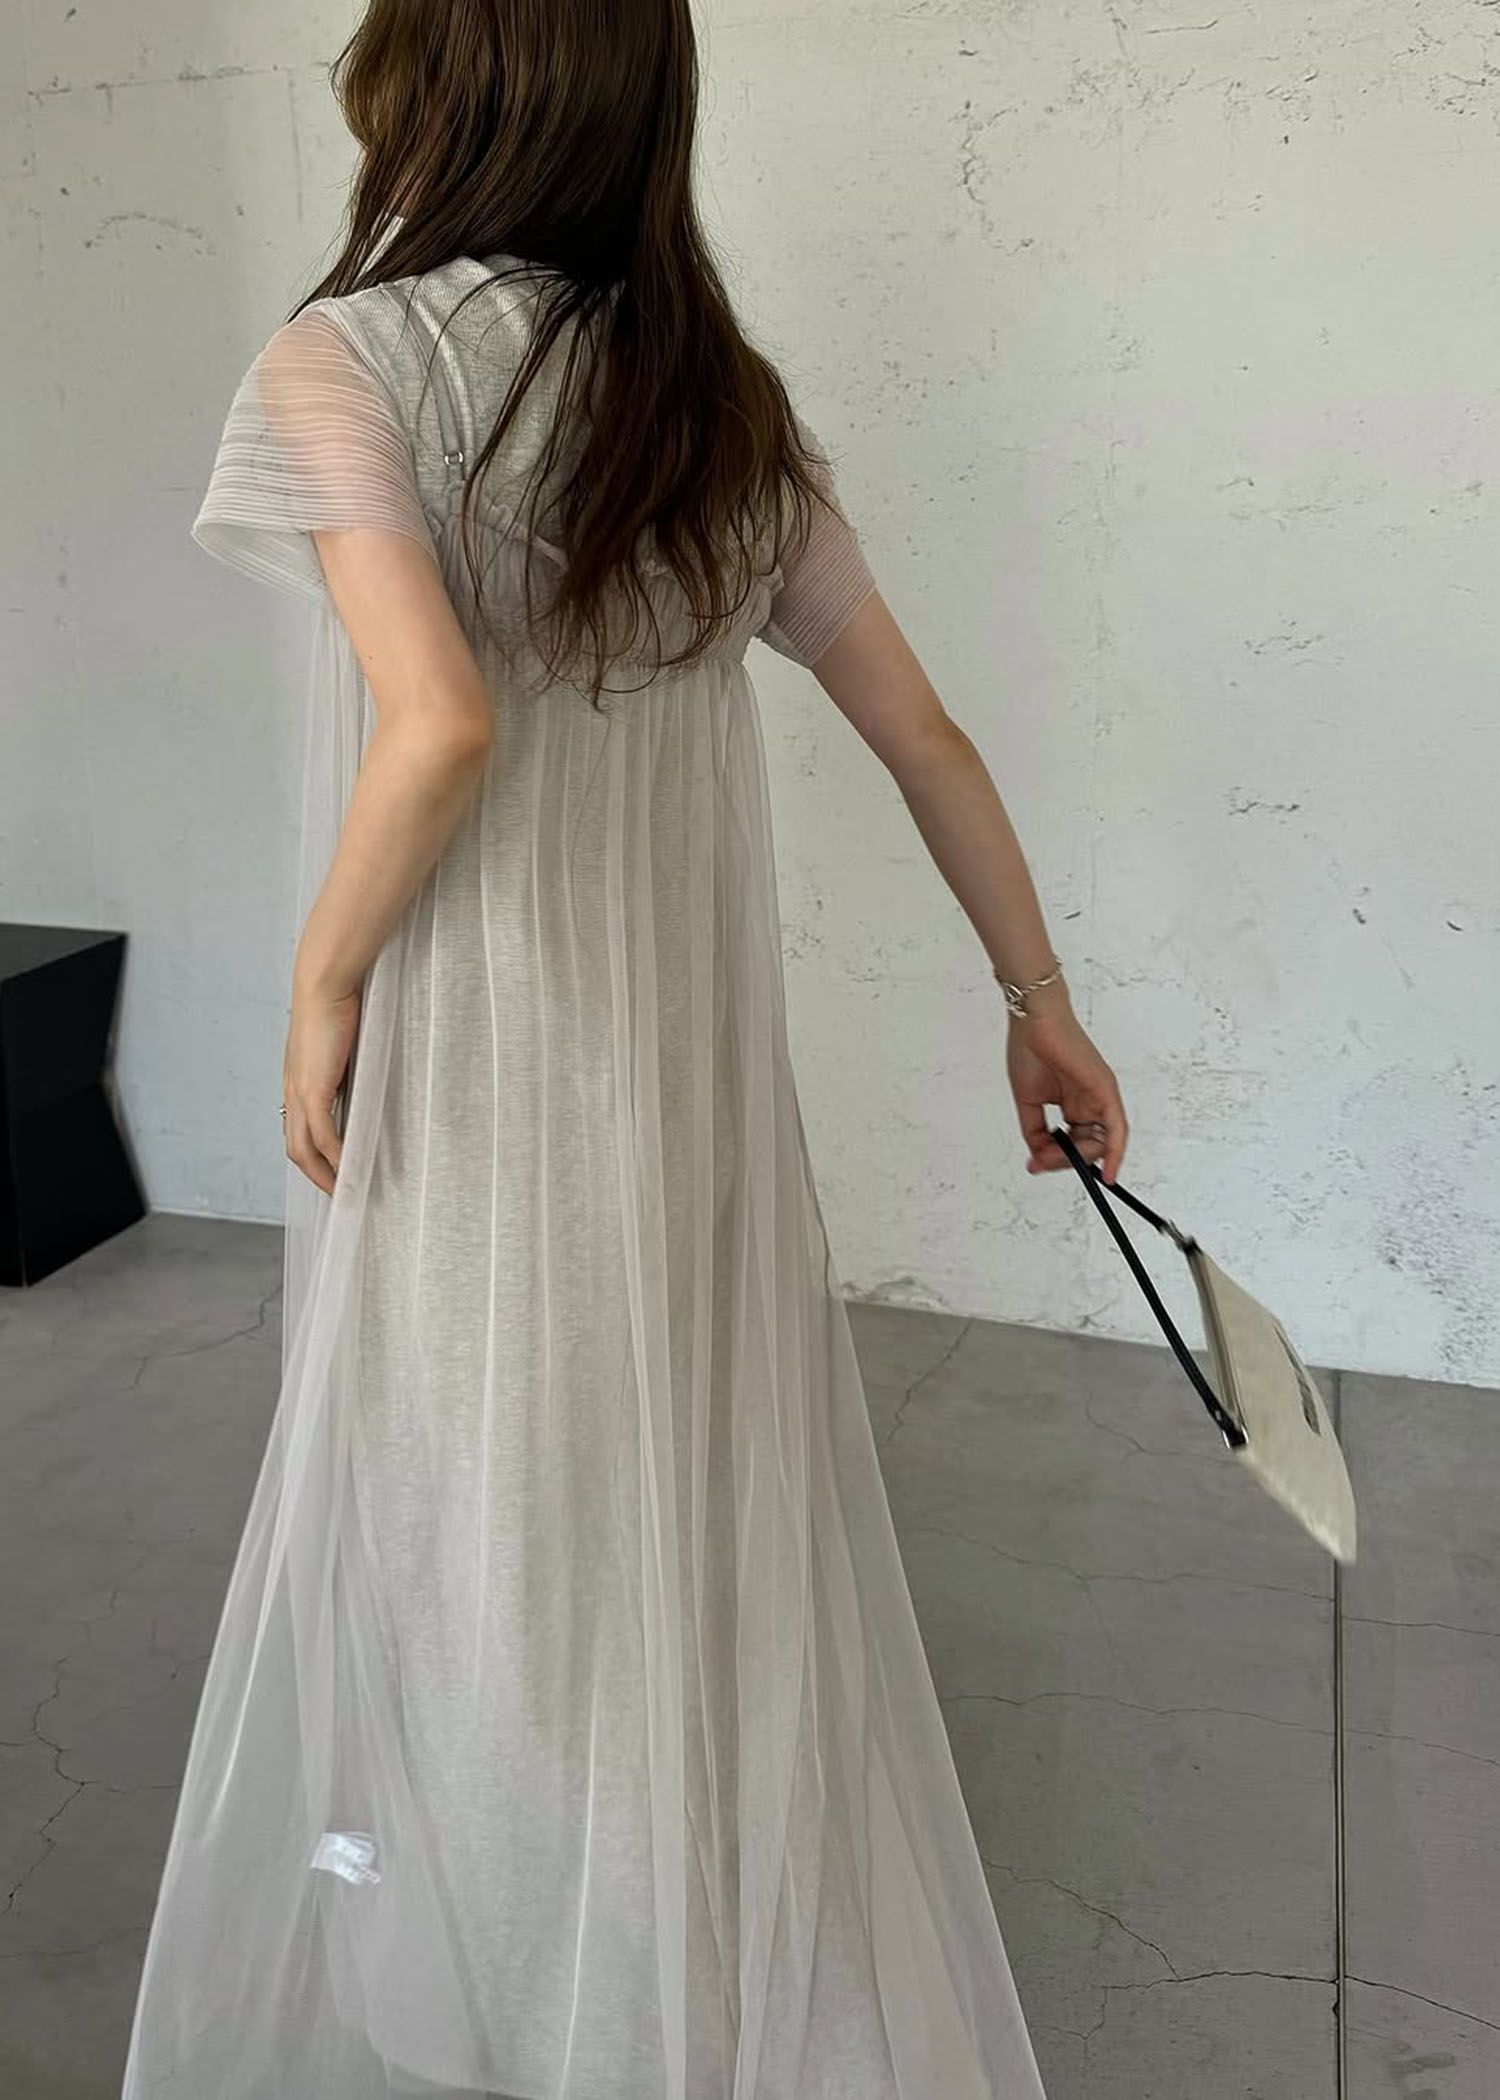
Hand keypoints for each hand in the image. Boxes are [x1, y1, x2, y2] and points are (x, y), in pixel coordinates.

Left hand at [282, 981, 359, 1194]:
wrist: (324, 982)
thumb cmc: (337, 1001)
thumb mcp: (342, 1041)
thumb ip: (347, 1063)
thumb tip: (363, 1075)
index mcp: (298, 1079)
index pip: (299, 1129)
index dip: (313, 1155)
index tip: (334, 1169)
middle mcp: (292, 1089)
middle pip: (295, 1148)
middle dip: (316, 1176)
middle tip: (339, 1193)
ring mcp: (299, 1091)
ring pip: (303, 1149)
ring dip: (323, 1174)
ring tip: (345, 1191)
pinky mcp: (312, 1089)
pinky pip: (322, 1136)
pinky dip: (335, 1157)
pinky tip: (349, 1170)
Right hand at [1005, 987, 1128, 1183]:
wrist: (1033, 1020)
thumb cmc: (1030, 1050)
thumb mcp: (1028, 1102)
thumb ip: (1035, 1132)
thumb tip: (1038, 1159)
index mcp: (1076, 1104)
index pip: (1076, 1143)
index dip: (1059, 1159)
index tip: (1037, 1163)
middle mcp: (1092, 1103)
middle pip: (1089, 1147)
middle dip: (1065, 1160)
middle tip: (1042, 1158)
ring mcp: (1101, 1096)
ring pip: (1101, 1143)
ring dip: (1077, 1156)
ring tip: (1051, 1151)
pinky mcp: (1106, 1090)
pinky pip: (1117, 1129)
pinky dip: (1115, 1153)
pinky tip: (1107, 1173)